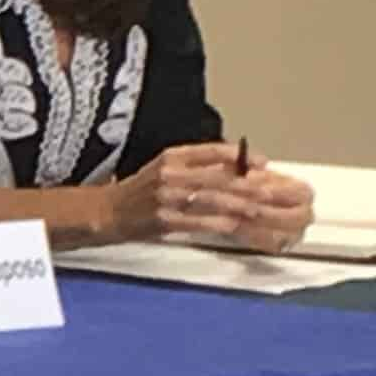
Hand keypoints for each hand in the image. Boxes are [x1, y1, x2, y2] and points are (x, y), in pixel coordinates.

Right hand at [114, 144, 312, 253]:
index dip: (240, 156)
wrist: (105, 212)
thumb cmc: (138, 192)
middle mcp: (169, 174)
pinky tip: (233, 225)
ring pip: (211, 199)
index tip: (262, 162)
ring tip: (259, 209)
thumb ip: (194, 166)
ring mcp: (166, 198)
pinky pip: (197, 221)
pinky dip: (218, 223)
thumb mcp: (163, 169)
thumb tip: (232, 168)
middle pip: (217, 177)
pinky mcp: (163, 220)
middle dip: (247, 185)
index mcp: (171, 157)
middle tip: (270, 190)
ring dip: (238, 205)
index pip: (211, 150)